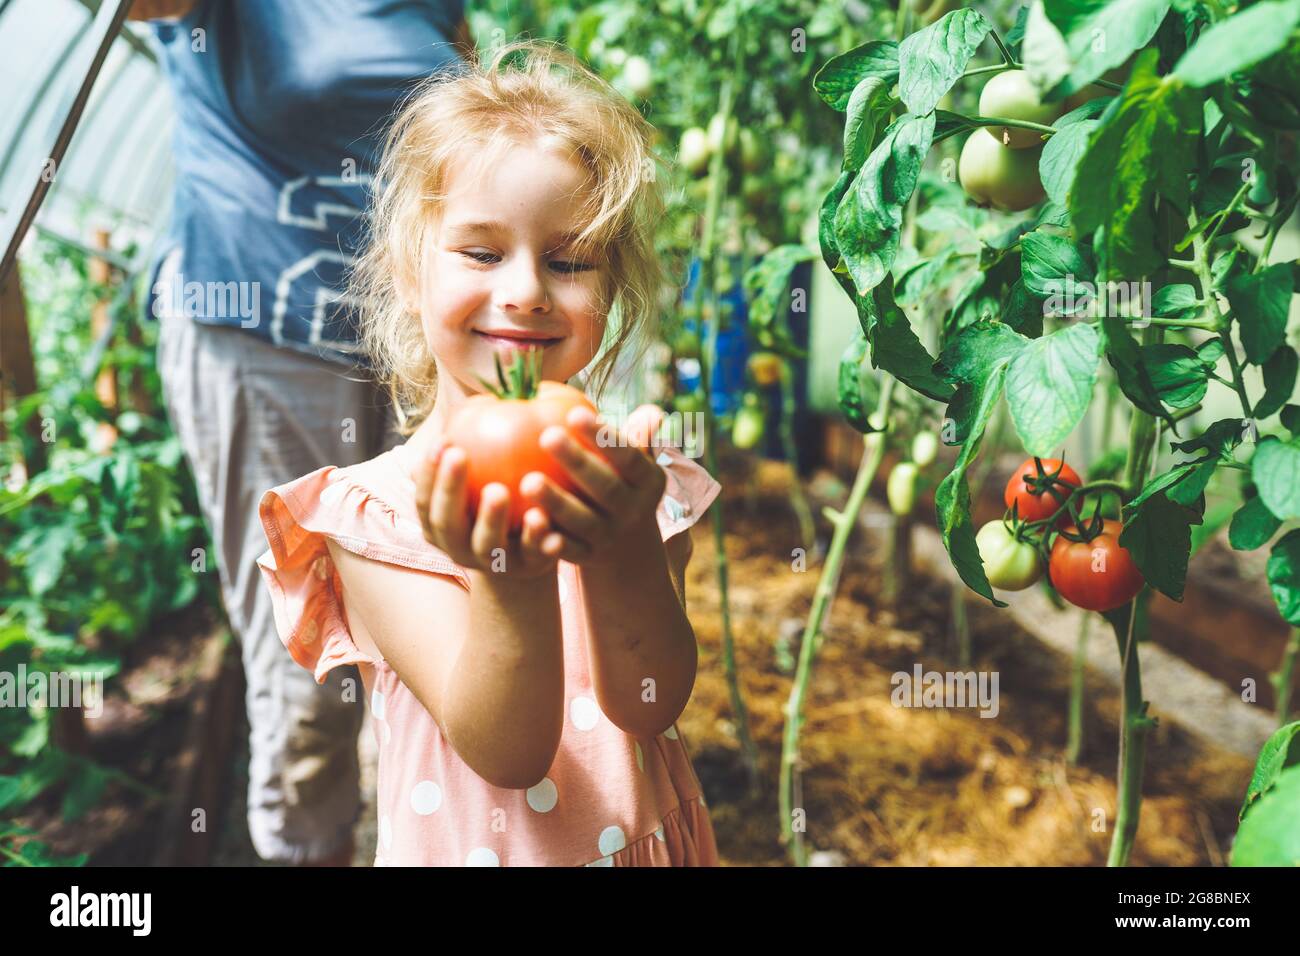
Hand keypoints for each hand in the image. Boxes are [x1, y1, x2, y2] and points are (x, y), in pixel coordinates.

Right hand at [414, 441, 561, 579]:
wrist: (524, 556)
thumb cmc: (494, 502)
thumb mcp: (477, 482)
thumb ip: (470, 453)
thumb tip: (472, 405)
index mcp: (439, 525)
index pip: (425, 499)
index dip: (429, 473)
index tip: (442, 440)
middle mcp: (459, 547)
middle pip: (448, 522)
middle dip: (450, 489)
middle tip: (461, 456)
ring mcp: (491, 564)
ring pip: (487, 545)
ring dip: (492, 518)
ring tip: (501, 490)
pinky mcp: (526, 570)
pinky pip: (533, 556)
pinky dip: (540, 541)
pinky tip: (550, 523)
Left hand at [520, 403, 667, 564]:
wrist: (628, 544)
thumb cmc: (622, 482)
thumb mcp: (636, 464)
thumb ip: (637, 437)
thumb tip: (652, 413)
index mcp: (648, 482)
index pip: (629, 457)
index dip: (604, 437)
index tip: (575, 413)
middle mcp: (634, 511)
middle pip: (605, 487)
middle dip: (577, 462)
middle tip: (547, 436)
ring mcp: (612, 537)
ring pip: (584, 521)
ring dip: (557, 502)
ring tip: (528, 481)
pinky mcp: (590, 557)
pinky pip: (570, 550)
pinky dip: (554, 542)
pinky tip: (531, 524)